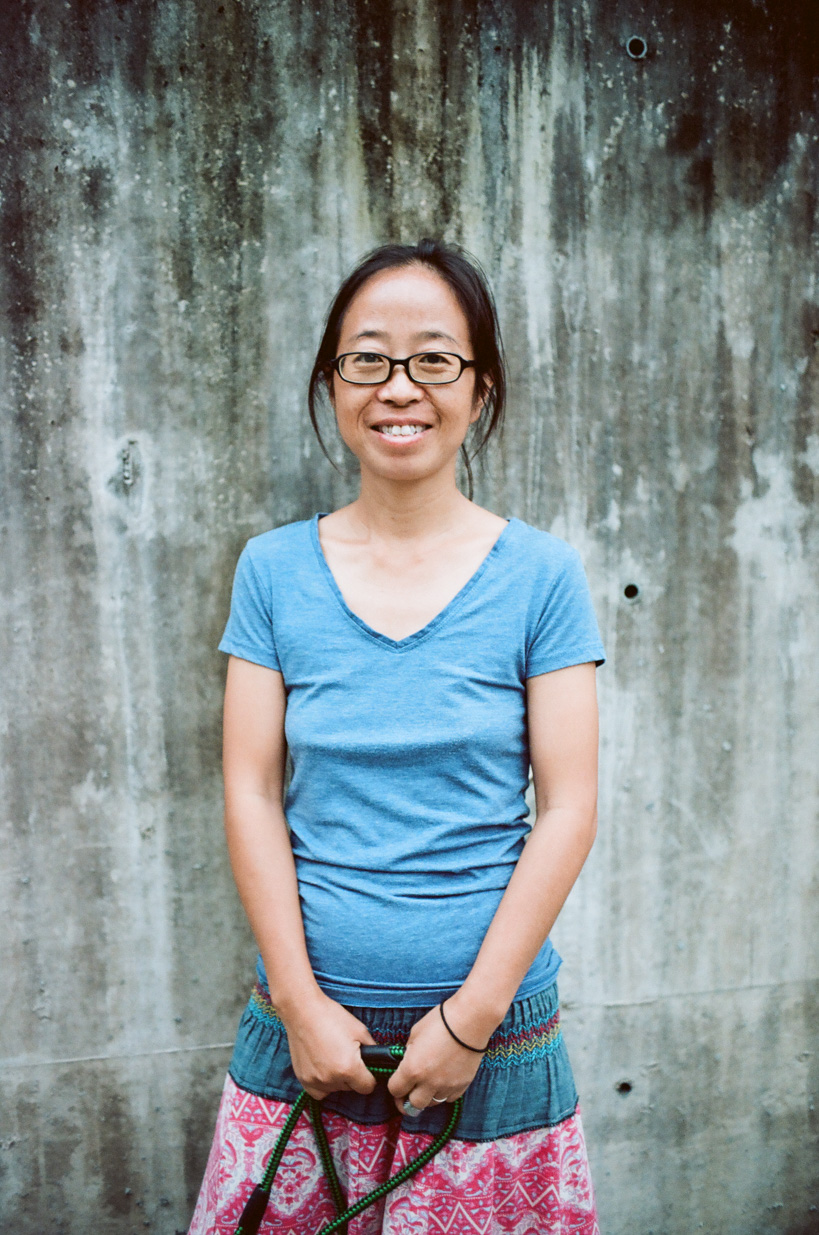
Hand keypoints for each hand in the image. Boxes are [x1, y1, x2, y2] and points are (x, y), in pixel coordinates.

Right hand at [279, 989, 377, 1100]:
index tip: (366, 1068)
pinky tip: (323, 1069)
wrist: (303, 1011)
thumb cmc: (332, 1017)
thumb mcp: (360, 1030)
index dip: (370, 1077)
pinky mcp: (303, 1079)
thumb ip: (373, 1049)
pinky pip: (318, 1092)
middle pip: (351, 1088)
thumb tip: (378, 1060)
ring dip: (337, 1079)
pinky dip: (323, 1085)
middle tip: (347, 1056)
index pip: (368, 1087)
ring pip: (335, 1089)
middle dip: (352, 1076)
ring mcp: (315, 1081)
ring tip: (333, 1058)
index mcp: (349, 1068)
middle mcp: (332, 1079)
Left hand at [387, 996, 496, 1115]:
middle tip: (409, 1090)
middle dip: (408, 1098)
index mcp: (412, 1069)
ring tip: (428, 1083)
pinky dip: (444, 1092)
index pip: (395, 1090)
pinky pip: (449, 1098)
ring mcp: (447, 1086)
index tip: (397, 1083)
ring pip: (432, 1103)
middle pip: (413, 1105)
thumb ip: (408, 1052)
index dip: (394, 1087)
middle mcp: (428, 1082)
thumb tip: (408, 1060)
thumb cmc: (441, 1022)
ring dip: (427, 1096)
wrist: (470, 1020)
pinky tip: (444, 1080)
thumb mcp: (415, 1033)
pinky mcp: (462, 1085)